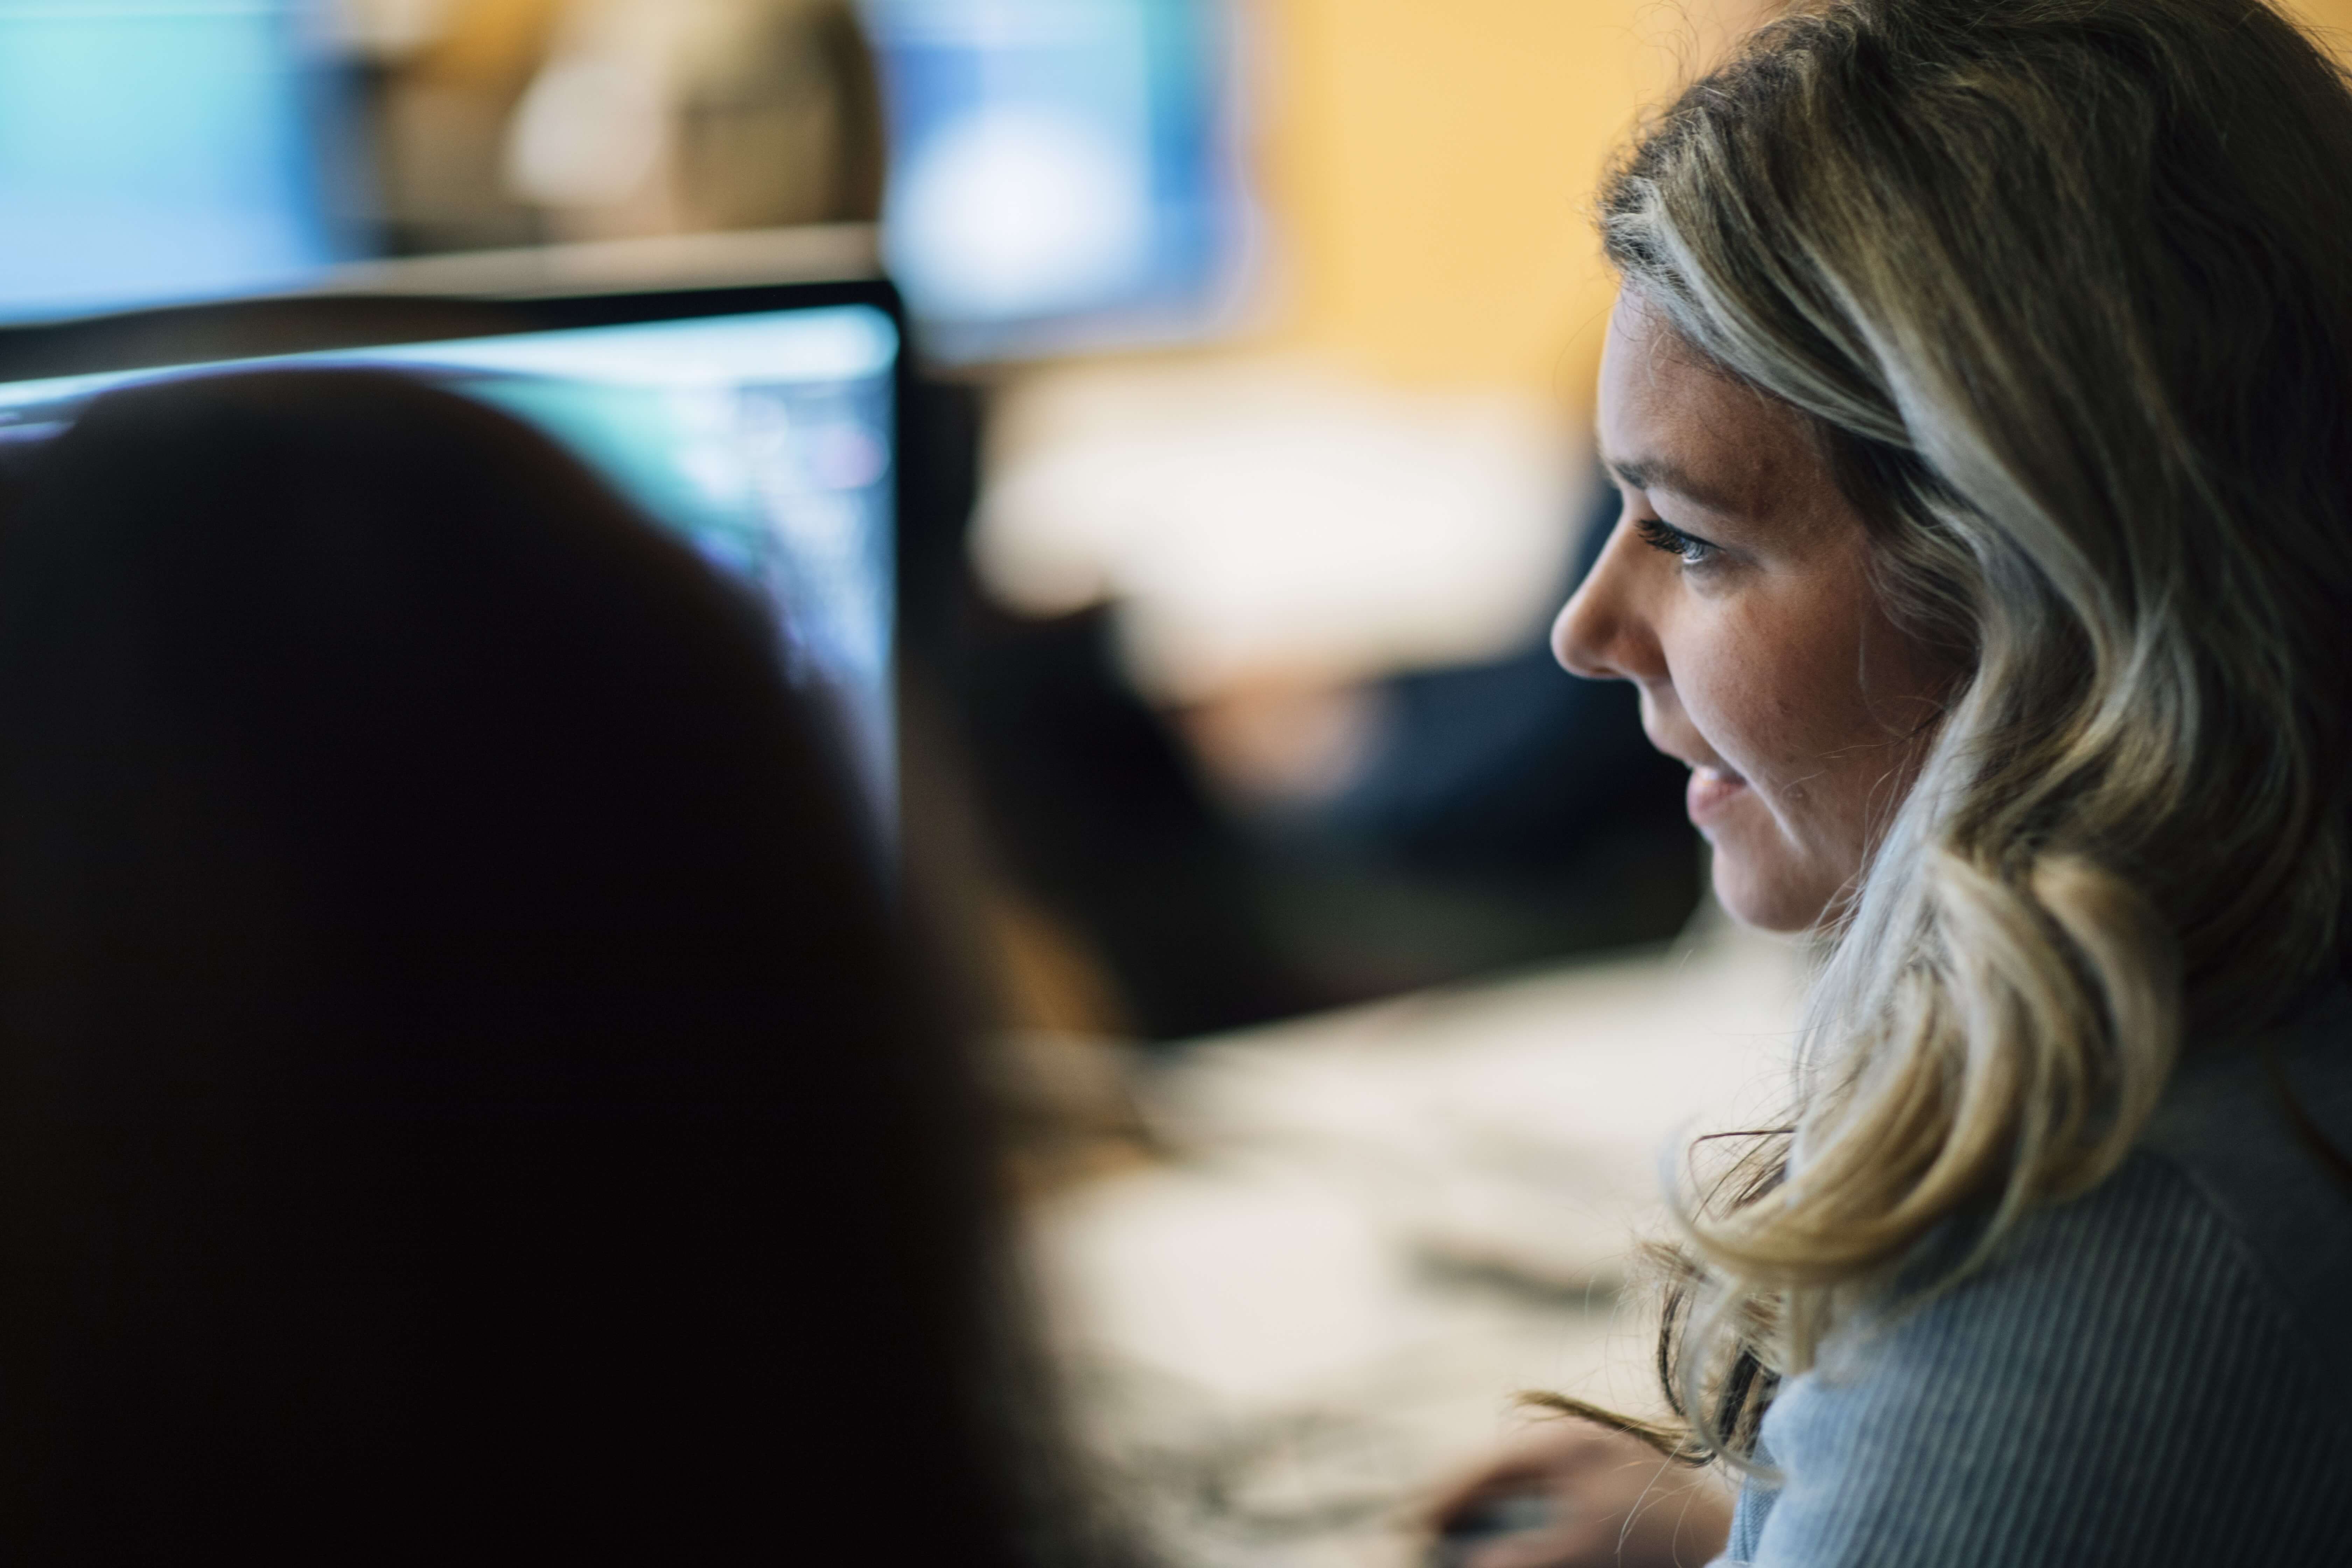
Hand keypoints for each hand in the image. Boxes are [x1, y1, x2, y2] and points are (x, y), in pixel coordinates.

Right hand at [1424, 1418, 1737, 1567]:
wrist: (1724, 1539)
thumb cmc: (1658, 1534)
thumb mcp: (1580, 1543)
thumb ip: (1521, 1556)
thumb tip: (1469, 1564)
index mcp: (1560, 1443)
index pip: (1482, 1467)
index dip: (1441, 1497)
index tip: (1409, 1526)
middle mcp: (1570, 1448)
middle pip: (1493, 1478)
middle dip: (1457, 1510)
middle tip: (1425, 1538)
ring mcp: (1588, 1471)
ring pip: (1515, 1494)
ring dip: (1484, 1521)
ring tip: (1454, 1544)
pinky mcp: (1603, 1498)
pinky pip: (1541, 1509)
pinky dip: (1516, 1527)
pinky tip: (1502, 1546)